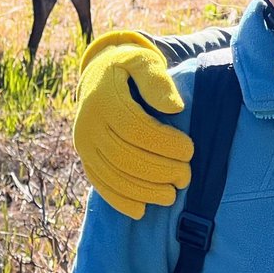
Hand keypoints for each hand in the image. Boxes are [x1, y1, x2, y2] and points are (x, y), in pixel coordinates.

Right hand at [73, 31, 194, 218]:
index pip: (134, 128)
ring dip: (143, 191)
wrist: (98, 75)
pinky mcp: (84, 159)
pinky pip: (100, 185)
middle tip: (186, 176)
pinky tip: (142, 210)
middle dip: (158, 171)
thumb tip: (175, 107)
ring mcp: (83, 145)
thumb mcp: (143, 61)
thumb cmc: (129, 68)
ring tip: (171, 196)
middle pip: (124, 156)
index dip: (163, 143)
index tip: (190, 150)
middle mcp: (88, 124)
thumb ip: (157, 80)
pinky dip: (120, 201)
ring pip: (112, 175)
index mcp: (104, 99)